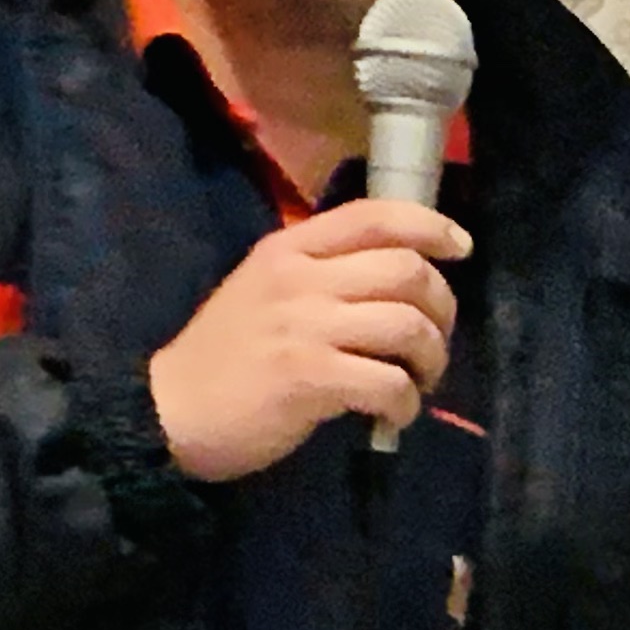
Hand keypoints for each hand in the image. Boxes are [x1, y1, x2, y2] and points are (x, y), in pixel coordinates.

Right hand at [146, 199, 468, 482]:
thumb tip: (397, 280)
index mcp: (289, 247)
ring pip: (408, 326)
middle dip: (442, 309)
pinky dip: (406, 402)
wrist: (169, 410)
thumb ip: (321, 274)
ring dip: (432, 360)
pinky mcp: (308, 377)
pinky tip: (393, 414)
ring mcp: (304, 326)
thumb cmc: (225, 355)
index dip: (430, 227)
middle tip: (434, 344)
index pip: (375, 216)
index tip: (459, 247)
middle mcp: (300, 278)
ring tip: (419, 382)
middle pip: (407, 271)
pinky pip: (389, 382)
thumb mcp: (264, 289)